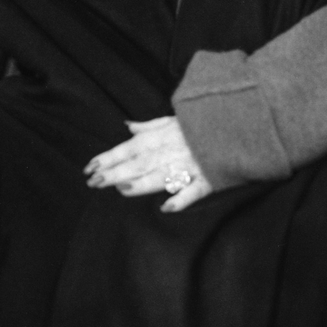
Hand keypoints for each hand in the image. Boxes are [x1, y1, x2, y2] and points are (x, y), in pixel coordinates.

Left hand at [85, 116, 213, 212]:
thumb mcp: (175, 118)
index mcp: (163, 136)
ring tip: (121, 189)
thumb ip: (150, 126)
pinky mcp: (209, 180)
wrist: (237, 125)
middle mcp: (172, 151)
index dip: (109, 158)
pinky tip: (166, 208)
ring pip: (161, 177)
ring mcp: (190, 166)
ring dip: (140, 184)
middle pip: (140, 164)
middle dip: (115, 172)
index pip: (130, 148)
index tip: (89, 167)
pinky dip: (181, 199)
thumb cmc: (203, 123)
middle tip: (93, 182)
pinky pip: (193, 191)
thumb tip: (128, 127)